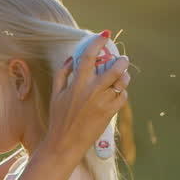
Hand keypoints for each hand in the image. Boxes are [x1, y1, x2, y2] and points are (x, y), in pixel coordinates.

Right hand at [46, 35, 130, 157]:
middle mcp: (92, 90)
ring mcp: (103, 101)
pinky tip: (116, 94)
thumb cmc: (58, 119)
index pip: (89, 56)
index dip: (97, 42)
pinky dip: (121, 93)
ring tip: (121, 76)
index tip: (103, 36)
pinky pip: (122, 97)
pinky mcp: (110, 112)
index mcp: (77, 84)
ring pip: (122, 82)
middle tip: (122, 59)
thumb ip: (62, 74)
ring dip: (124, 76)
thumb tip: (70, 59)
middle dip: (121, 60)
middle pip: (115, 67)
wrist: (65, 144)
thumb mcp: (56, 95)